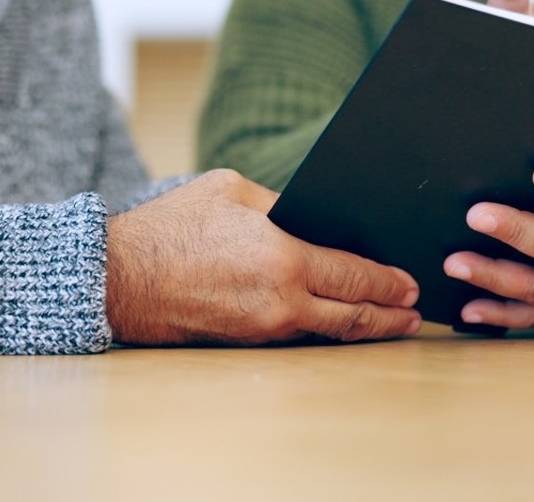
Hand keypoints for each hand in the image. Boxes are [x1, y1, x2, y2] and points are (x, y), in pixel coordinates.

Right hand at [106, 169, 421, 344]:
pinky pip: (299, 336)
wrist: (118, 278)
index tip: (411, 286)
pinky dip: (327, 330)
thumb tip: (318, 219)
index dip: (390, 284)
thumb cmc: (172, 226)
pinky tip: (338, 321)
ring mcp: (265, 328)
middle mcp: (282, 301)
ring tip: (389, 322)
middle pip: (353, 316)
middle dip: (390, 315)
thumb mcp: (233, 191)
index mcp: (284, 258)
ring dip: (363, 328)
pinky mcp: (248, 341)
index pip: (357, 276)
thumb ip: (284, 205)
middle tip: (414, 313)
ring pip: (329, 332)